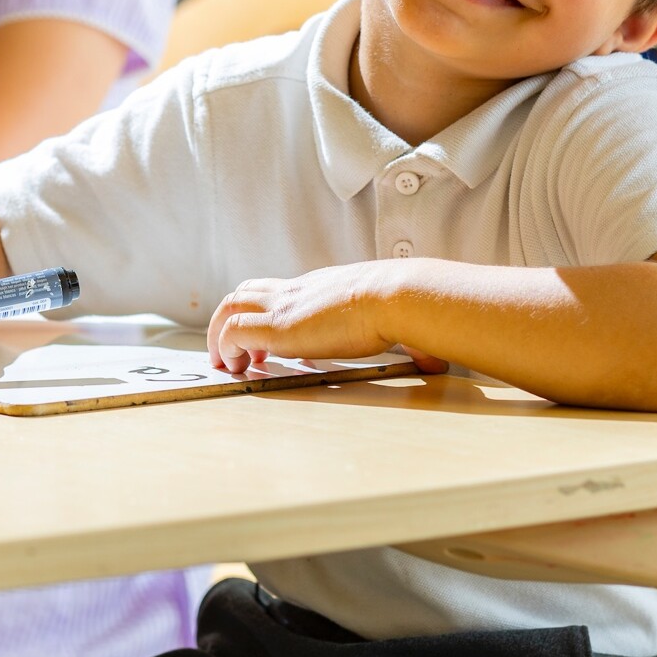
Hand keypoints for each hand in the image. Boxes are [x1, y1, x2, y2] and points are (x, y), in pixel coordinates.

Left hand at [207, 263, 449, 374]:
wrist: (398, 296)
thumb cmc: (404, 307)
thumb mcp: (397, 320)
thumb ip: (405, 340)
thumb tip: (435, 362)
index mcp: (321, 288)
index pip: (278, 291)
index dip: (264, 312)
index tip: (265, 343)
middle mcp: (296, 291)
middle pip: (245, 292)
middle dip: (231, 319)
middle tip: (235, 354)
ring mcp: (284, 307)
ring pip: (229, 306)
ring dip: (221, 334)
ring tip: (227, 364)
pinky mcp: (277, 327)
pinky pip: (232, 331)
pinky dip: (226, 347)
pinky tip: (237, 368)